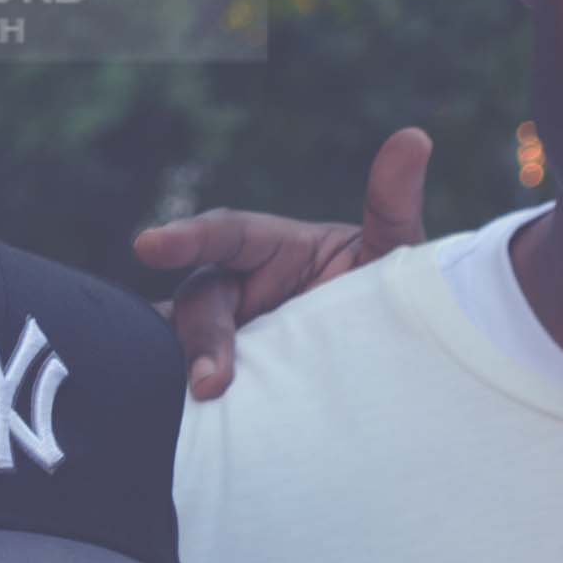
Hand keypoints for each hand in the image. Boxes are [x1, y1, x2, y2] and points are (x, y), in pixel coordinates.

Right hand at [140, 126, 431, 398]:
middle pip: (201, 301)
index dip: (187, 238)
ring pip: (186, 346)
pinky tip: (189, 425)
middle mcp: (245, 289)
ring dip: (189, 369)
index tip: (147, 246)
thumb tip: (415, 137)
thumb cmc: (396, 297)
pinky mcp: (236, 387)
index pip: (226, 235)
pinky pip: (194, 388)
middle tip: (212, 382)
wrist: (407, 370)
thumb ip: (395, 204)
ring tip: (206, 405)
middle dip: (203, 337)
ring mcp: (237, 339)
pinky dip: (186, 403)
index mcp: (276, 248)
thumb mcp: (398, 255)